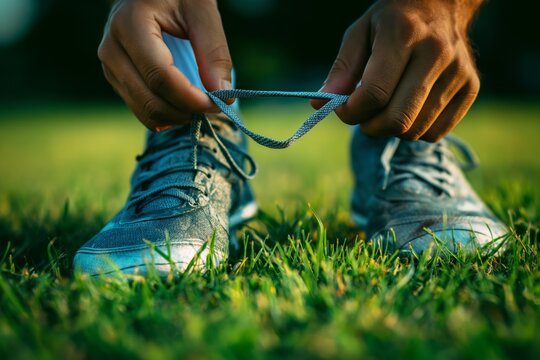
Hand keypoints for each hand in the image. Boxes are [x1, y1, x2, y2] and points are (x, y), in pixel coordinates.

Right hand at [98, 0, 231, 130]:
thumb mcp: (202, 12)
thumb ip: (214, 52)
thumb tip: (223, 95)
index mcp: (130, 25)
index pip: (160, 76)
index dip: (191, 98)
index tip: (219, 102)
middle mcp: (112, 48)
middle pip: (150, 101)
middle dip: (187, 112)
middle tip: (215, 106)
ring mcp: (109, 66)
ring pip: (144, 111)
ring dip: (178, 117)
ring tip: (202, 104)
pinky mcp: (116, 78)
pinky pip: (142, 109)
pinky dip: (167, 115)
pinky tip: (186, 103)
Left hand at [314, 0, 482, 141]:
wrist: (442, 3)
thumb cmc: (392, 21)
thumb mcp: (359, 33)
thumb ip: (341, 69)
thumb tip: (319, 104)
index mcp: (403, 34)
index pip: (374, 94)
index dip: (350, 111)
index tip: (342, 108)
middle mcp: (436, 53)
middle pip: (397, 119)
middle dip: (369, 127)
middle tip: (362, 115)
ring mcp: (459, 72)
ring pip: (415, 131)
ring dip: (391, 130)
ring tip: (385, 108)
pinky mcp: (472, 87)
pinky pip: (436, 133)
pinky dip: (414, 130)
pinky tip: (408, 109)